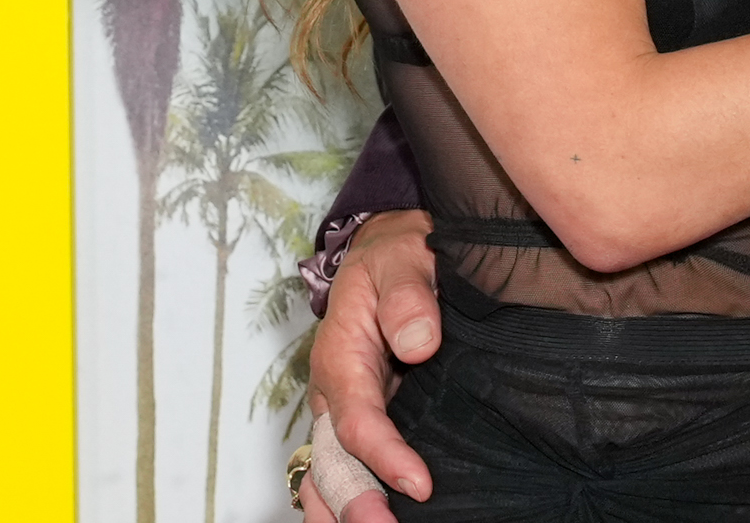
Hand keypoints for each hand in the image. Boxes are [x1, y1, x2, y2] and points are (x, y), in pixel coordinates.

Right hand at [303, 210, 438, 515]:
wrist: (391, 252)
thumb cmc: (397, 255)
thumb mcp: (404, 257)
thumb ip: (409, 296)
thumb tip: (419, 343)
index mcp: (340, 353)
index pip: (356, 418)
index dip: (385, 456)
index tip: (419, 485)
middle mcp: (334, 389)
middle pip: (333, 458)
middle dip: (353, 501)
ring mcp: (344, 407)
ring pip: (330, 471)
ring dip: (344, 506)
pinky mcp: (363, 415)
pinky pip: (348, 464)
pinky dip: (353, 495)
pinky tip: (380, 516)